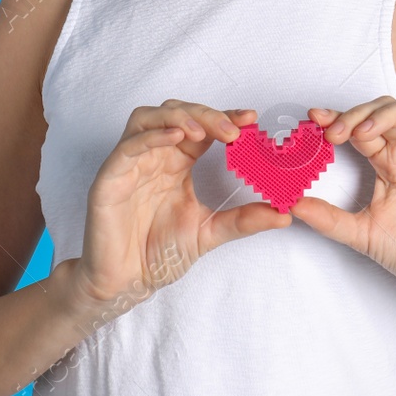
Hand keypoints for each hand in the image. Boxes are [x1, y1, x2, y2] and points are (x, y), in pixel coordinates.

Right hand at [62, 100, 291, 321]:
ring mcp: (130, 164)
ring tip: (204, 130)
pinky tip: (175, 137)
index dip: (225, 117)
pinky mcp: (109, 178)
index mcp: (177, 162)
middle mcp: (153, 156)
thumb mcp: (211, 232)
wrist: (128, 282)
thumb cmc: (160, 253)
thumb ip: (244, 220)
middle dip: (206, 114)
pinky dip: (151, 136)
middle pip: (176, 113)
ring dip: (178, 116)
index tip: (251, 119)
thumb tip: (286, 214)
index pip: (201, 127)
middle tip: (234, 128)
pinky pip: (128, 146)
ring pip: (148, 118)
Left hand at [291, 97, 395, 305]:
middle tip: (335, 133)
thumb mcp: (361, 234)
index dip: (339, 117)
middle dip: (359, 114)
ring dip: (391, 112)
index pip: (361, 127)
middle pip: (386, 110)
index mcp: (387, 163)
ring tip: (368, 132)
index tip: (314, 119)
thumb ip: (328, 219)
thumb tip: (291, 205)